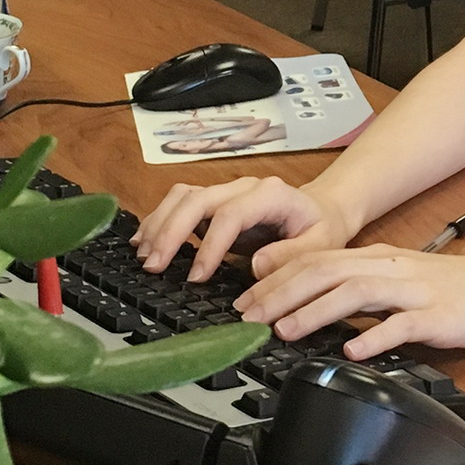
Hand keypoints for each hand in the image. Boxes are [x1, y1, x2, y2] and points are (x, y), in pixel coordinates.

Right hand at [132, 176, 356, 282]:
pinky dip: (160, 220)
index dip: (209, 245)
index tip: (196, 277)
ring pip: (182, 197)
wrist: (321, 211)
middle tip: (154, 267)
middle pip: (197, 200)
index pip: (230, 214)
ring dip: (159, 225)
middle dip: (171, 232)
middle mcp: (243, 187)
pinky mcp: (213, 203)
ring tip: (144, 257)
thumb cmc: (321, 229)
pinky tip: (145, 242)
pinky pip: (180, 203)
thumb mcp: (321, 245)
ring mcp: (225, 192)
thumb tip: (255, 265)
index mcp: (270, 194)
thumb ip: (292, 256)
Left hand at [238, 244, 464, 357]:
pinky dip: (372, 336)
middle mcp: (391, 269)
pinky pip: (400, 324)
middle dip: (280, 292)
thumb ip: (365, 292)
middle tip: (248, 316)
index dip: (277, 278)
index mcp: (380, 260)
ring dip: (314, 311)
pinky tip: (351, 350)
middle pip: (325, 271)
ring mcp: (414, 291)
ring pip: (354, 293)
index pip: (317, 261)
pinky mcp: (436, 316)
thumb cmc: (460, 291)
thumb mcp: (404, 282)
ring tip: (283, 330)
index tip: (247, 300)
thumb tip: (320, 309)